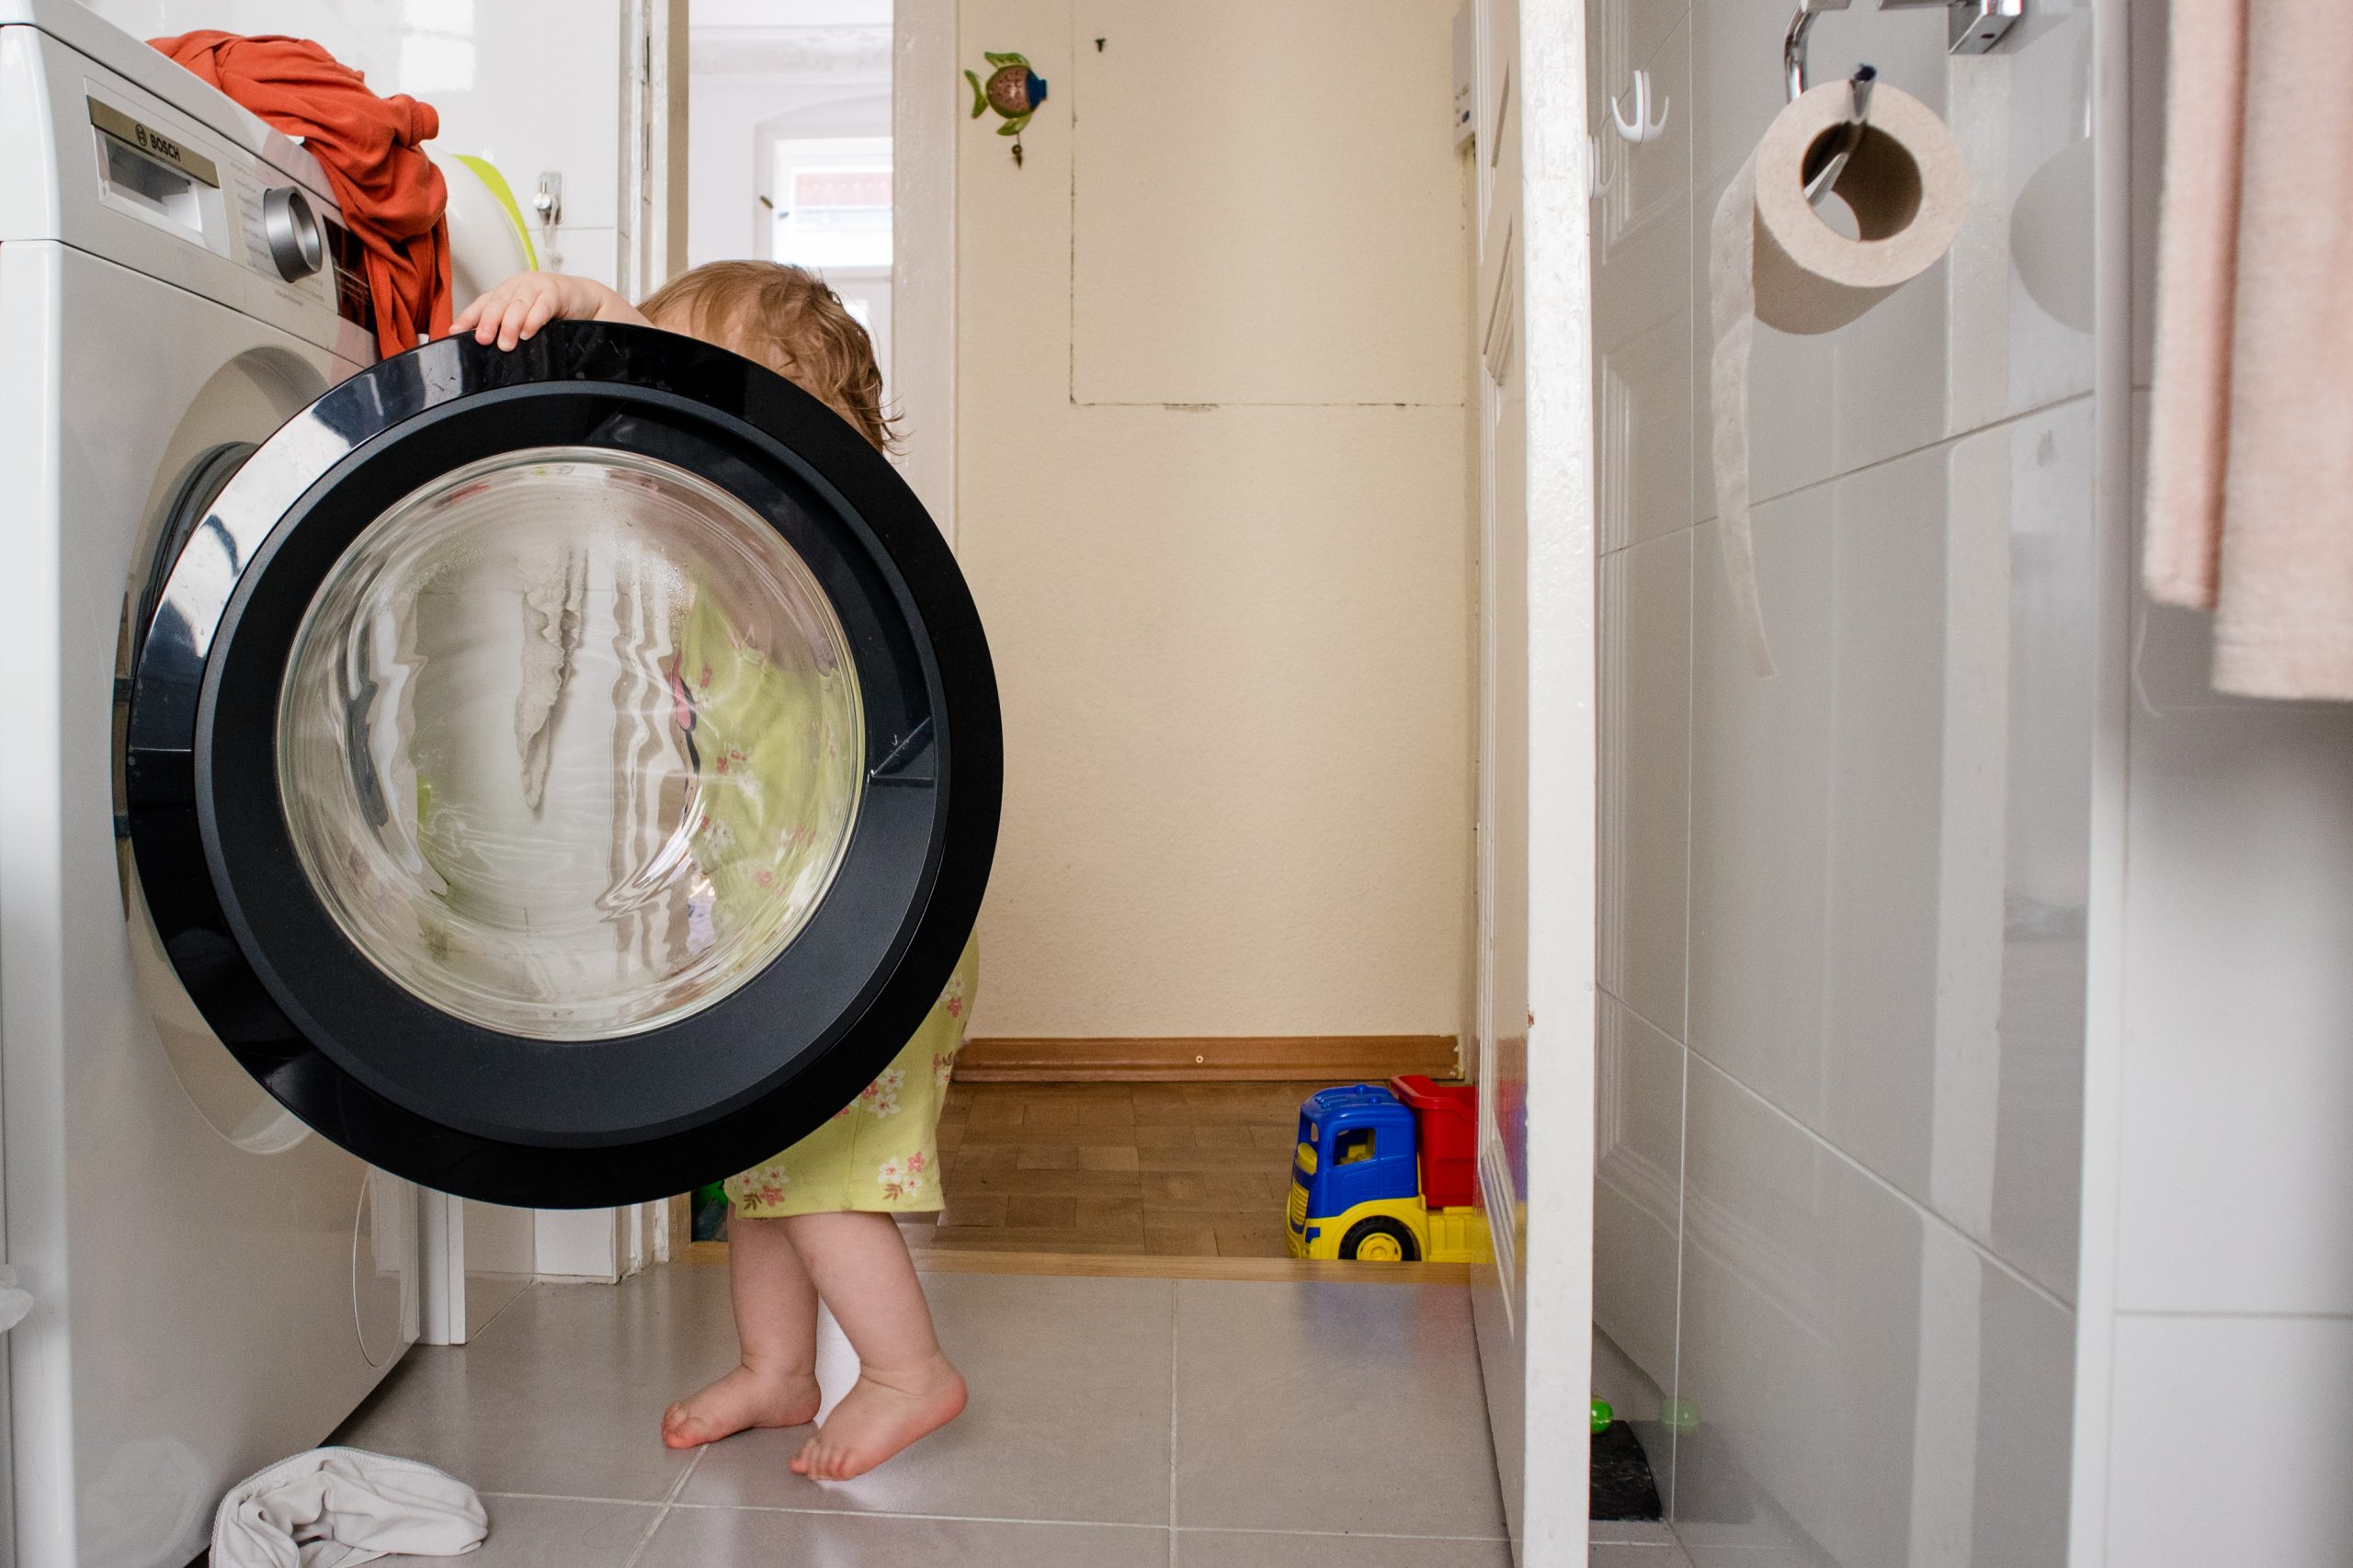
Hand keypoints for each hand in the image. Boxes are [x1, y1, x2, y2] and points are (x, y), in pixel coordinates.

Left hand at [450, 272, 649, 349]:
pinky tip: (528, 333)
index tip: (456, 332)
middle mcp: (519, 286)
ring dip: (510, 325)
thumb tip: (483, 345)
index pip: (483, 302)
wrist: (588, 301)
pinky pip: (542, 306)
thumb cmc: (556, 312)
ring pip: (518, 304)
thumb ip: (508, 327)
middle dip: (489, 322)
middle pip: (498, 302)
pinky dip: (533, 320)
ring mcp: (538, 287)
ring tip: (506, 343)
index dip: (469, 317)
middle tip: (483, 339)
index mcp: (508, 292)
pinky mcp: (557, 292)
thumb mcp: (528, 319)